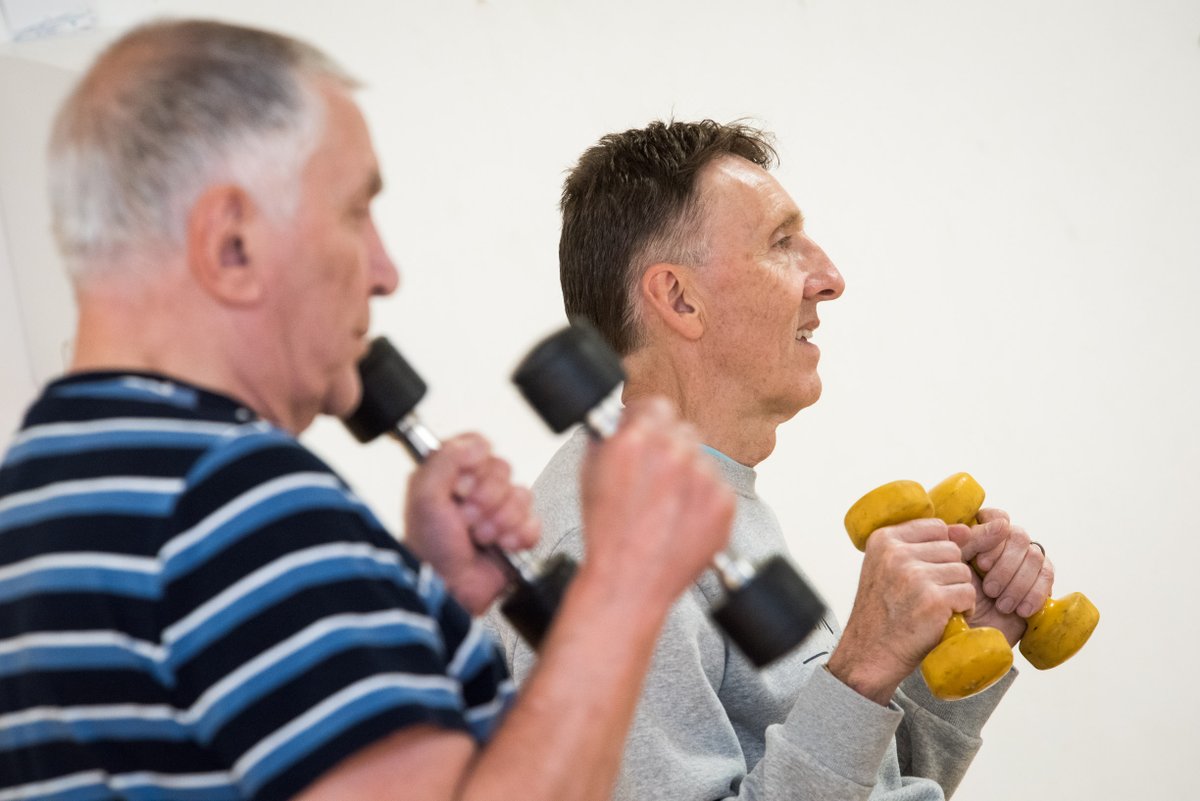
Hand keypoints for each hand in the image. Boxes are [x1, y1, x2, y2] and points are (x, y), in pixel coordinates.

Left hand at [404, 433, 539, 614]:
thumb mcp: (424, 496)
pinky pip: (534, 521)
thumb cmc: (429, 549)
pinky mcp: (518, 533)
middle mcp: (476, 489)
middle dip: (486, 499)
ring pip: (521, 495)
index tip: (460, 487)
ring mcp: (499, 511)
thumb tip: (477, 444)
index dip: (475, 466)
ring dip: (499, 521)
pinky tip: (501, 546)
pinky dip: (518, 536)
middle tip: (467, 519)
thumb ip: (445, 458)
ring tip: (481, 537)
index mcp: (452, 473)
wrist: (448, 589)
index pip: (479, 446)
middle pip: (504, 469)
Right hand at [577, 397, 733, 605]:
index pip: (656, 406)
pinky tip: (681, 519)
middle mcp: (673, 453)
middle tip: (655, 474)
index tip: (647, 431)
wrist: (629, 581)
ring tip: (666, 505)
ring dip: (688, 474)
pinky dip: (703, 500)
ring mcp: (703, 477)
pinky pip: (717, 487)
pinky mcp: (724, 503)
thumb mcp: (590, 472)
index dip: (648, 420)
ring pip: (702, 459)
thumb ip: (609, 437)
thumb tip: (622, 420)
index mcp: (636, 440)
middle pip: (682, 430)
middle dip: (669, 447)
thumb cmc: (607, 534)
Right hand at [828, 518, 976, 703]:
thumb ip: (921, 546)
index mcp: (883, 539)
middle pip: (952, 549)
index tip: (923, 574)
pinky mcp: (933, 599)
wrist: (869, 654)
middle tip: (927, 595)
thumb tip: (965, 529)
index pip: (935, 527)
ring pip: (963, 572)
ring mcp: (914, 575)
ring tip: (935, 608)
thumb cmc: (882, 613)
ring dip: (957, 592)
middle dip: (948, 574)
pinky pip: (968, 594)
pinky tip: (943, 619)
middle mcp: (896, 553)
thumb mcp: (888, 568)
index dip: (937, 552)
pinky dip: (963, 609)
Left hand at [957, 508, 1053, 645]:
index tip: (981, 562)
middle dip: (1005, 566)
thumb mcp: (955, 567)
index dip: (993, 536)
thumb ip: (969, 541)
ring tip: (1001, 605)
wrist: (967, 634)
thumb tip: (1000, 523)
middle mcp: (1006, 545)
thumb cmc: (954, 598)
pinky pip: (1048, 576)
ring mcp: (1026, 563)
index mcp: (981, 536)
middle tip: (989, 590)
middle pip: (1019, 536)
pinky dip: (1034, 594)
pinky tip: (1020, 610)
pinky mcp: (1041, 583)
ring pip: (1035, 556)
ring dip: (1017, 583)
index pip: (998, 518)